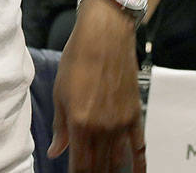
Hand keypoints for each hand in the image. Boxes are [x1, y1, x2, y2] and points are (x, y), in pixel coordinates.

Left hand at [51, 0, 144, 172]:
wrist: (105, 37)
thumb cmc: (77, 60)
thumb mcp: (60, 92)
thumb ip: (59, 127)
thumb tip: (55, 151)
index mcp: (79, 124)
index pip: (79, 165)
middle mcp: (102, 129)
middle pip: (99, 166)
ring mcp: (121, 124)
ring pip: (117, 161)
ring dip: (110, 170)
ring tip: (104, 172)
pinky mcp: (135, 116)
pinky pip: (139, 148)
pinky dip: (138, 165)